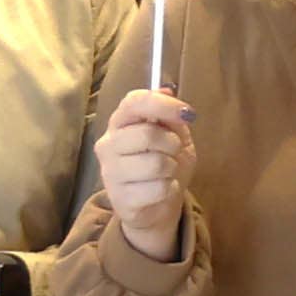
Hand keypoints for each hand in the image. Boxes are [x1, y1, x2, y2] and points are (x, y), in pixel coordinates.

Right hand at [95, 88, 195, 258]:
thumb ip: (169, 116)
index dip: (163, 104)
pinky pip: (158, 188)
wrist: (158, 205)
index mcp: (121, 123)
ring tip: (166, 172)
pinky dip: (169, 189)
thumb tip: (167, 89)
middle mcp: (108, 145)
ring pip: (155, 163)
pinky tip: (161, 190)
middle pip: (147, 134)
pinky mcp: (120, 198)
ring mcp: (110, 173)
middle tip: (173, 152)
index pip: (134, 102)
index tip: (188, 114)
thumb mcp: (175, 135)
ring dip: (172, 168)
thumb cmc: (166, 163)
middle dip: (172, 144)